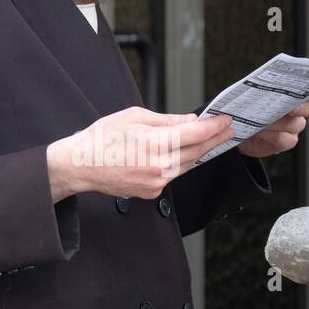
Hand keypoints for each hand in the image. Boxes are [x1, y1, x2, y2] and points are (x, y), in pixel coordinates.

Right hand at [47, 106, 234, 200]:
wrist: (81, 165)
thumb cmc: (102, 138)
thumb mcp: (134, 117)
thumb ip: (167, 120)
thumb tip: (190, 121)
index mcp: (156, 143)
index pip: (196, 134)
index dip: (215, 126)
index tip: (225, 120)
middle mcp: (160, 165)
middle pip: (197, 151)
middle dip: (214, 139)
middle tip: (227, 130)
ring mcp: (157, 182)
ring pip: (187, 165)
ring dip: (199, 152)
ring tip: (210, 140)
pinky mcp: (152, 191)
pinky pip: (172, 176)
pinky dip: (178, 164)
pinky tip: (181, 154)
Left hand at [237, 85, 308, 157]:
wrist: (234, 127)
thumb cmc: (246, 107)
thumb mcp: (250, 92)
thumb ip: (262, 87)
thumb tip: (267, 82)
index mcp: (292, 94)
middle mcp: (297, 110)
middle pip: (306, 107)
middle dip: (298, 107)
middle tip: (288, 107)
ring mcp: (293, 127)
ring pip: (296, 124)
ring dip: (279, 122)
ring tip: (262, 121)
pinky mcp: (286, 141)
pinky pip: (286, 139)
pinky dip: (273, 136)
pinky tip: (261, 133)